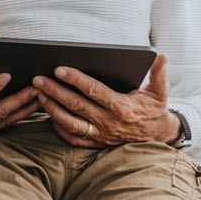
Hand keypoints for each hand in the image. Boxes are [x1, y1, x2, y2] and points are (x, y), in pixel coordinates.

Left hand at [32, 53, 180, 147]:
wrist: (159, 137)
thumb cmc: (155, 110)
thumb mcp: (160, 91)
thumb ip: (158, 73)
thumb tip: (162, 55)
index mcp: (122, 107)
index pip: (93, 90)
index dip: (75, 79)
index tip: (59, 69)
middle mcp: (109, 122)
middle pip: (76, 105)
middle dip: (55, 91)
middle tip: (38, 80)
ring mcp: (101, 135)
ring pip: (70, 123)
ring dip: (52, 109)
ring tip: (40, 96)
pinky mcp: (97, 144)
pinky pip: (73, 138)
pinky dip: (59, 127)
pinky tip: (49, 115)